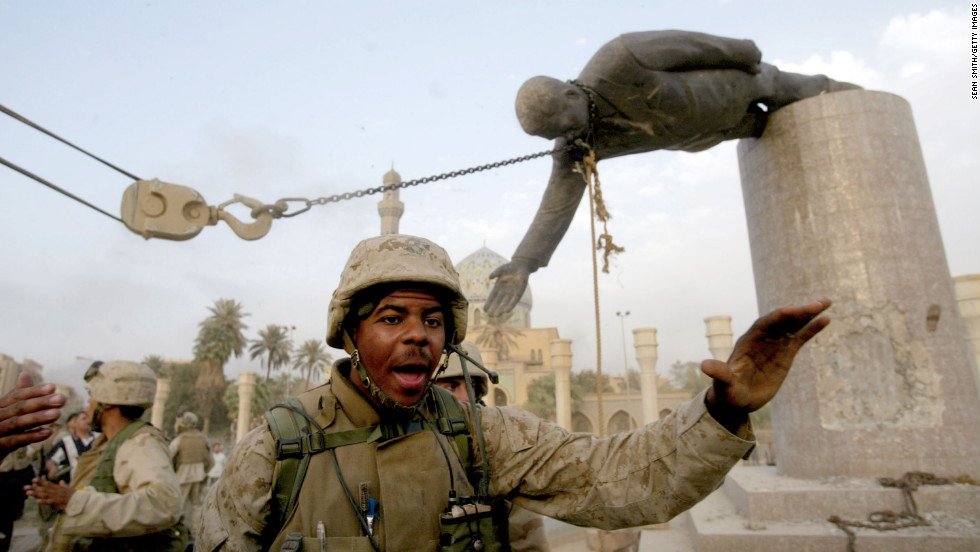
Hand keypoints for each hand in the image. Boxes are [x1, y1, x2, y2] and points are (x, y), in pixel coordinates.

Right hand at [0, 372, 64, 462]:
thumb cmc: (0, 432)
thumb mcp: (9, 414)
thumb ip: (18, 396)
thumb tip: (25, 373)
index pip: (15, 396)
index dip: (33, 391)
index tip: (53, 387)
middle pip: (18, 408)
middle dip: (40, 403)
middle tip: (62, 399)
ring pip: (16, 423)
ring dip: (38, 418)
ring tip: (58, 414)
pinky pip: (13, 441)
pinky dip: (31, 436)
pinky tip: (48, 432)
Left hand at [25, 478, 74, 510]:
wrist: (80, 500)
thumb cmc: (75, 495)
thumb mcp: (69, 488)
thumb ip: (64, 485)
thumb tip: (61, 481)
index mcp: (58, 488)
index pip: (48, 484)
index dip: (40, 482)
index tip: (33, 480)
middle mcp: (56, 491)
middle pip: (43, 489)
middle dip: (34, 488)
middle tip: (25, 487)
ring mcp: (57, 496)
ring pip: (44, 494)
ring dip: (36, 494)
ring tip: (28, 493)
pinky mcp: (58, 502)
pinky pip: (49, 502)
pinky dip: (43, 501)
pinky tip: (37, 501)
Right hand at [485, 260, 532, 315]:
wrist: (521, 266)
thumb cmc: (510, 267)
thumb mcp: (501, 269)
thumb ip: (496, 272)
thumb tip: (490, 278)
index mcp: (498, 287)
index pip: (492, 297)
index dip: (488, 303)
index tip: (485, 309)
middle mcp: (504, 292)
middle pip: (498, 302)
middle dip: (494, 309)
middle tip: (490, 315)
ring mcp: (511, 293)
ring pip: (505, 303)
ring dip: (501, 309)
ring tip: (496, 315)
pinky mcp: (518, 293)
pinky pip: (514, 301)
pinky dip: (510, 306)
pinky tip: (506, 311)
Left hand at [703, 299, 831, 425]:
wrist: (736, 400)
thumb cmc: (727, 391)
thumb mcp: (723, 384)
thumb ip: (719, 374)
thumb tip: (705, 365)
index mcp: (747, 343)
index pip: (763, 326)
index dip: (776, 318)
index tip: (791, 310)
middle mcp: (762, 339)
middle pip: (781, 321)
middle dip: (798, 312)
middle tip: (817, 304)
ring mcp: (774, 345)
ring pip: (792, 326)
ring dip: (808, 314)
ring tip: (826, 302)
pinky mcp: (785, 354)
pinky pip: (800, 338)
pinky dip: (812, 328)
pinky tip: (825, 319)